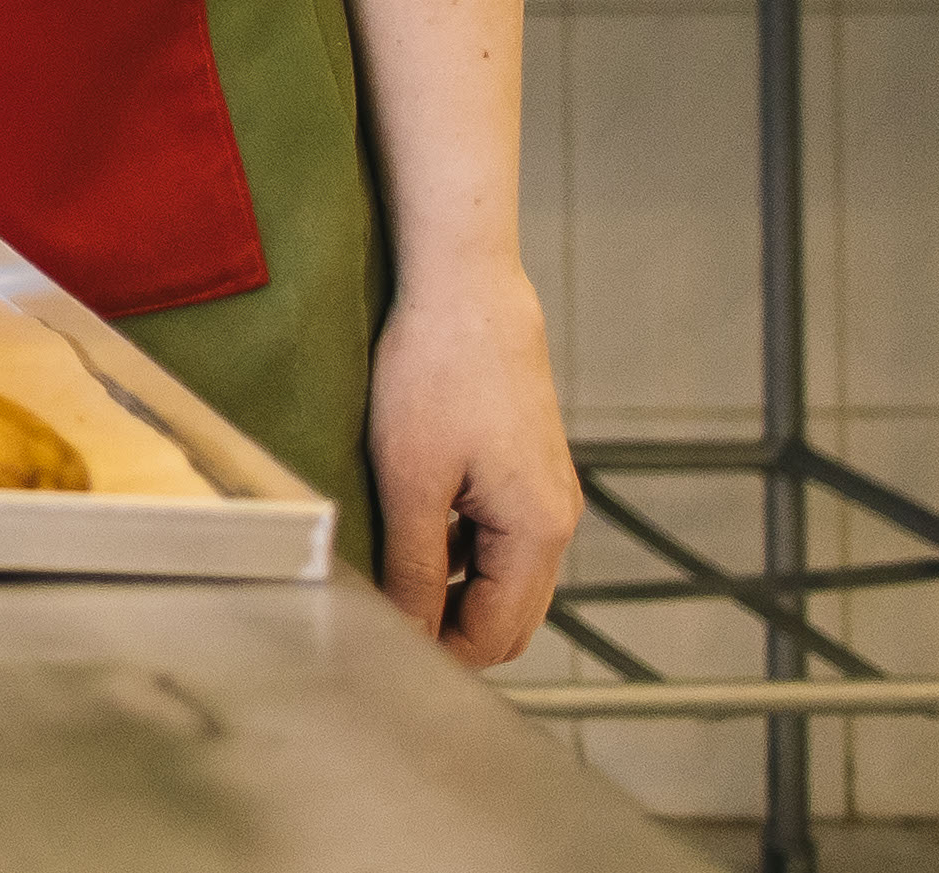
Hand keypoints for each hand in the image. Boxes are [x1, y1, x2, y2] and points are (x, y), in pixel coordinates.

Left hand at [367, 263, 578, 663]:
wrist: (465, 289)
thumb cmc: (435, 371)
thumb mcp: (410, 481)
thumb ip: (414, 566)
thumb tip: (406, 630)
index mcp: (538, 533)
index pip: (495, 634)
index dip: (439, 649)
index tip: (380, 639)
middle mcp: (558, 521)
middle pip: (510, 616)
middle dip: (452, 627)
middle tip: (383, 614)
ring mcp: (548, 494)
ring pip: (505, 578)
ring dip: (455, 588)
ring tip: (390, 568)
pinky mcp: (530, 469)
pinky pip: (501, 538)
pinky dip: (463, 550)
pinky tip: (415, 526)